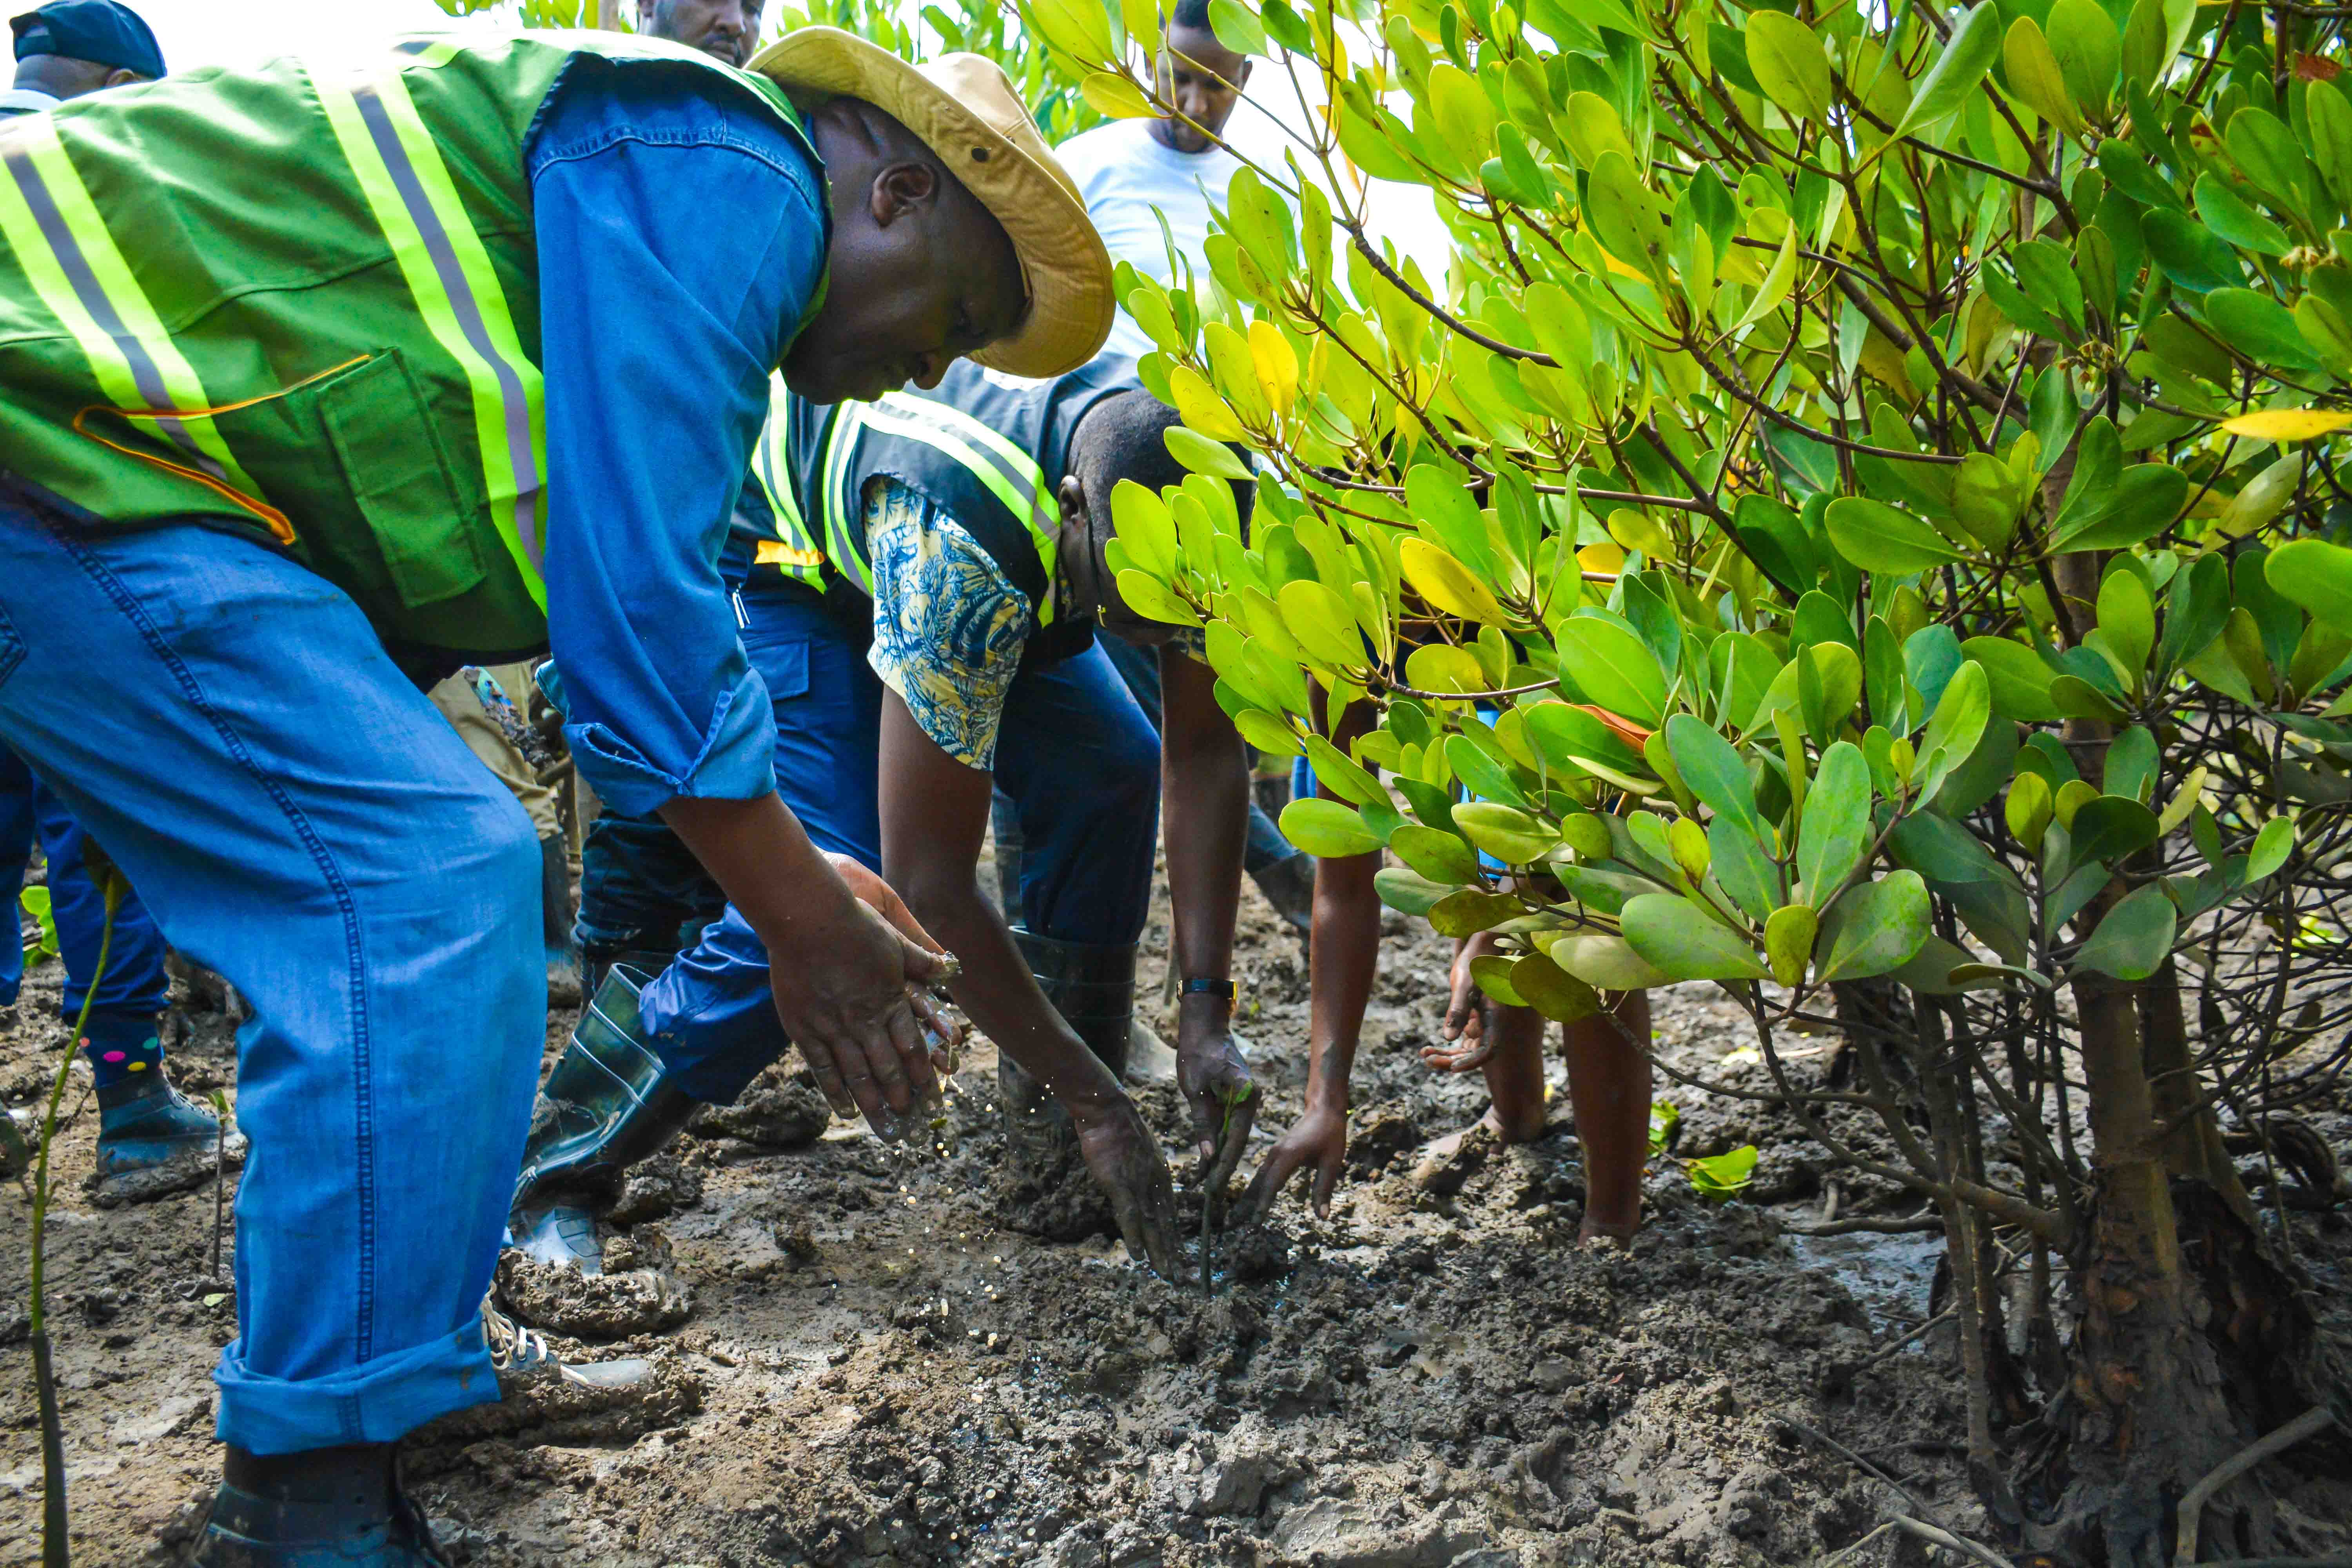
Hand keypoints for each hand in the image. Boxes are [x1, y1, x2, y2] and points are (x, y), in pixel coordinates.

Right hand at [767, 878, 949, 1140]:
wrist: (808, 919)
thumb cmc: (854, 924)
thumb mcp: (896, 941)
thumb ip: (922, 961)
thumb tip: (952, 966)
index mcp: (889, 1001)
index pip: (914, 1049)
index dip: (926, 1078)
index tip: (936, 1101)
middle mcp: (864, 1021)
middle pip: (888, 1068)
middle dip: (903, 1098)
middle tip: (913, 1123)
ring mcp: (833, 1027)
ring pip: (857, 1075)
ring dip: (873, 1104)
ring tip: (886, 1129)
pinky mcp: (804, 1028)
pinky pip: (822, 1067)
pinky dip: (835, 1091)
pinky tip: (845, 1110)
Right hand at [1073, 1096, 1181, 1278]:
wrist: (1108, 1111)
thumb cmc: (1120, 1131)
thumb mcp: (1138, 1155)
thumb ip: (1143, 1175)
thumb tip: (1141, 1190)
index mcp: (1161, 1179)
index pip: (1170, 1216)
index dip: (1175, 1240)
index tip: (1180, 1261)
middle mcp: (1155, 1186)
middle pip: (1166, 1226)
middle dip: (1172, 1254)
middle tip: (1180, 1279)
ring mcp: (1139, 1185)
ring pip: (1152, 1225)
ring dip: (1159, 1252)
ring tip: (1167, 1275)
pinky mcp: (1120, 1184)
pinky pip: (1129, 1215)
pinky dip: (1134, 1236)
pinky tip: (1138, 1255)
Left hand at [1176, 994, 1255, 1189]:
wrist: (1204, 1027)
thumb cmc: (1198, 1052)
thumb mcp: (1195, 1088)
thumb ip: (1203, 1122)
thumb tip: (1208, 1155)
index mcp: (1247, 1095)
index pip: (1237, 1137)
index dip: (1226, 1163)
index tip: (1216, 1184)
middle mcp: (1250, 1099)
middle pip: (1236, 1139)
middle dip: (1222, 1165)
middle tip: (1210, 1193)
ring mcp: (1243, 1099)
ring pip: (1229, 1134)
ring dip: (1216, 1156)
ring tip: (1203, 1183)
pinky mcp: (1233, 1099)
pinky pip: (1224, 1124)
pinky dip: (1214, 1140)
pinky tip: (1204, 1160)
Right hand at [1239, 1096, 1347, 1220]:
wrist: (1323, 1110)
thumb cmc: (1330, 1136)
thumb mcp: (1332, 1163)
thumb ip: (1323, 1190)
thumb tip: (1322, 1217)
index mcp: (1289, 1155)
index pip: (1271, 1184)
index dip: (1263, 1205)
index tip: (1256, 1223)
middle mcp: (1276, 1153)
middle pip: (1260, 1183)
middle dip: (1252, 1205)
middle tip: (1244, 1227)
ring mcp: (1274, 1152)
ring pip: (1259, 1178)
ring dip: (1252, 1197)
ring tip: (1243, 1218)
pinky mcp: (1275, 1152)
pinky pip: (1264, 1173)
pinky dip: (1259, 1188)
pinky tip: (1254, 1201)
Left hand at [1422, 933, 1499, 1073]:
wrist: (1478, 949)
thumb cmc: (1473, 962)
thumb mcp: (1463, 985)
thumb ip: (1457, 1011)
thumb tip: (1448, 1038)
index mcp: (1495, 1017)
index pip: (1488, 1050)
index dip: (1472, 1062)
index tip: (1452, 1067)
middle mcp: (1491, 1024)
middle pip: (1476, 1054)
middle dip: (1453, 1061)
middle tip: (1429, 1060)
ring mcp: (1482, 1024)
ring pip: (1467, 1050)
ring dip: (1448, 1056)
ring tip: (1425, 1055)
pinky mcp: (1472, 1022)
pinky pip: (1460, 1042)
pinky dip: (1445, 1048)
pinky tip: (1426, 1049)